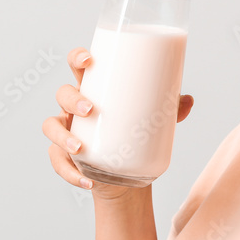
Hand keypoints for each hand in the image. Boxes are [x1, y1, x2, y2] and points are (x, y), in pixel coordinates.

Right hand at [42, 47, 193, 201]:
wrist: (125, 174)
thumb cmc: (135, 134)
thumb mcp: (154, 120)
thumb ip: (171, 109)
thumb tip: (187, 100)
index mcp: (95, 89)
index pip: (78, 65)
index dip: (78, 57)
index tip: (88, 60)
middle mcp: (74, 107)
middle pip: (62, 93)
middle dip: (72, 100)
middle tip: (90, 110)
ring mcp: (67, 130)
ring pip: (51, 126)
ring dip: (62, 137)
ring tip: (80, 148)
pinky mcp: (64, 156)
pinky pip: (57, 161)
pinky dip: (69, 172)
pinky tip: (86, 181)